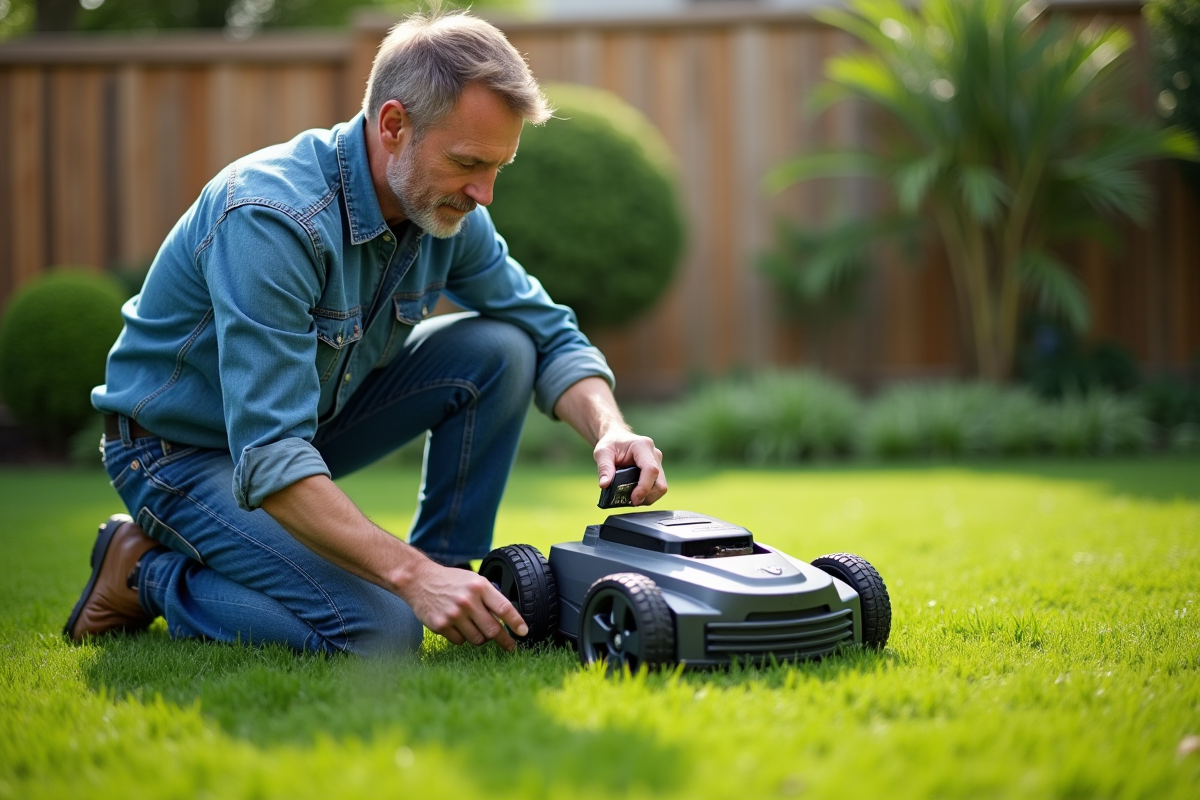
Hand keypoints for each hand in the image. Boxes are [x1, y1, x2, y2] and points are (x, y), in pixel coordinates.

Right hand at [404, 559, 528, 650]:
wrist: (420, 580)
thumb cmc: (451, 581)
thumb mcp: (474, 581)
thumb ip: (489, 597)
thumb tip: (509, 619)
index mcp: (479, 587)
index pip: (504, 608)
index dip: (517, 623)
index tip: (524, 632)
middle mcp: (467, 601)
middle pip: (493, 630)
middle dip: (503, 639)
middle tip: (509, 645)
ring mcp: (453, 614)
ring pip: (478, 639)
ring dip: (480, 637)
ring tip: (474, 626)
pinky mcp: (441, 625)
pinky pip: (461, 641)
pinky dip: (463, 637)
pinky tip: (457, 625)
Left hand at [594, 429, 667, 506]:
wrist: (618, 438)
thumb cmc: (611, 444)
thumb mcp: (602, 452)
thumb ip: (604, 468)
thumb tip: (604, 484)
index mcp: (642, 446)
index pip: (651, 469)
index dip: (644, 487)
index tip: (633, 499)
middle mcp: (654, 454)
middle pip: (659, 483)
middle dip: (646, 496)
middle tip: (630, 501)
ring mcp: (658, 463)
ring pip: (660, 487)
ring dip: (647, 497)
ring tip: (631, 498)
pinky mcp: (658, 471)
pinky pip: (657, 487)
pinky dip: (647, 495)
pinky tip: (635, 494)